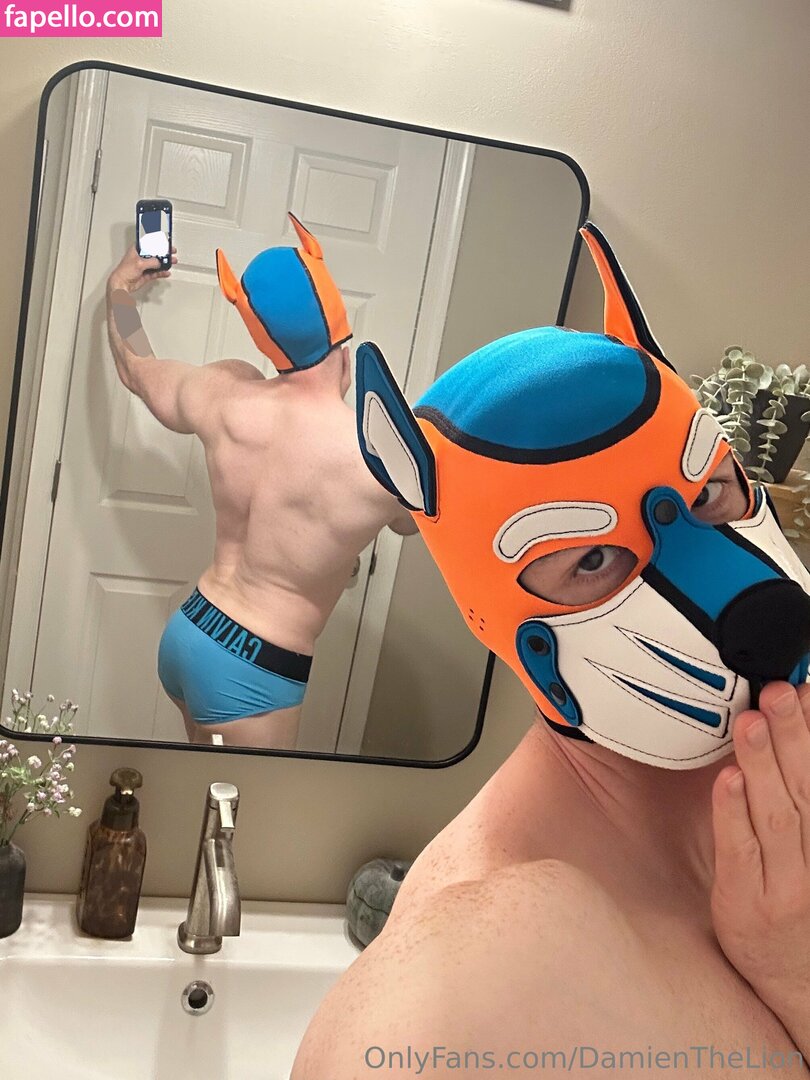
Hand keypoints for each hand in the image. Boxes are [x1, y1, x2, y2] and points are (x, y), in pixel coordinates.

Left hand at [107, 243, 176, 293]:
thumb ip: (151, 262)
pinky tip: (166, 272)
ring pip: (157, 263)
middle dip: (163, 252)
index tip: (164, 241)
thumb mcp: (139, 263)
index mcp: (136, 250)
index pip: (148, 243)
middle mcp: (141, 257)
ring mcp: (144, 266)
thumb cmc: (124, 271)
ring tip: (172, 261)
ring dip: (164, 262)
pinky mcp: (146, 274)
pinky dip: (162, 272)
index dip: (156, 242)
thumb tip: (159, 262)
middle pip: (154, 253)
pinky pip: (156, 272)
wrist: (122, 284)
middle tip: (171, 251)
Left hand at [711, 680, 809, 1014]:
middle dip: (793, 734)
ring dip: (763, 763)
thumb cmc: (799, 903)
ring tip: (752, 721)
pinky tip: (728, 779)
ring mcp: (784, 883)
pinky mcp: (747, 903)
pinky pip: (740, 851)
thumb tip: (786, 738)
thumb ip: (796, 795)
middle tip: (778, 690)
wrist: (796, 982)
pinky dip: (734, 813)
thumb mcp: (807, 848)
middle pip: (804, 787)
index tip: (808, 689)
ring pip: (776, 814)